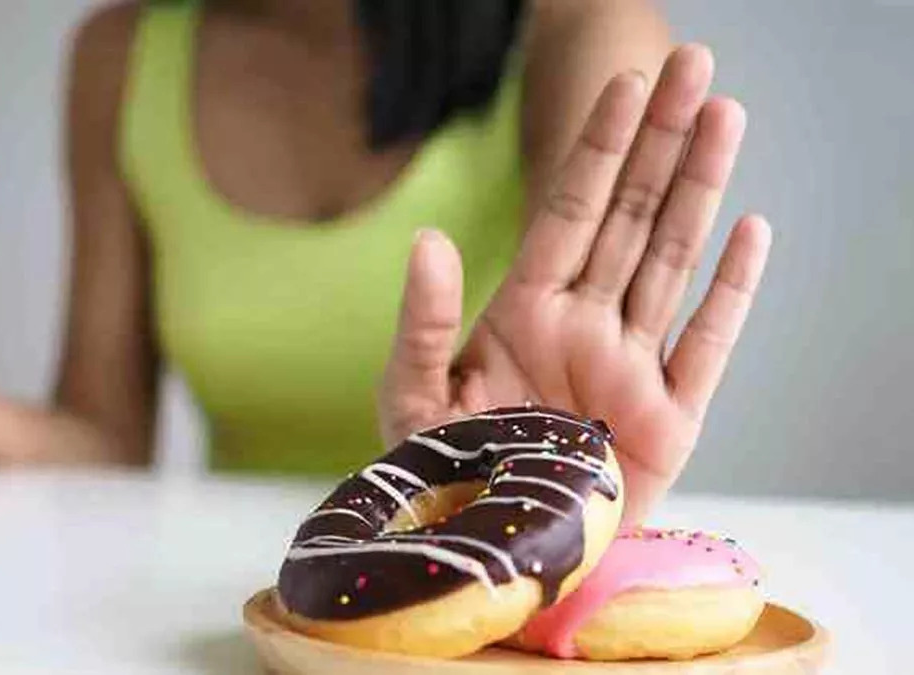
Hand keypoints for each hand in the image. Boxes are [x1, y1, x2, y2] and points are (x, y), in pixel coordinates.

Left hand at [379, 45, 771, 523]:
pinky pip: (707, 345)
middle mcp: (584, 326)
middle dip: (661, 142)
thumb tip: (429, 239)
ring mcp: (630, 367)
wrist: (486, 554)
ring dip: (700, 189)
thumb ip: (422, 321)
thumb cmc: (442, 478)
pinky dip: (731, 292)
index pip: (568, 211)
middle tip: (694, 65)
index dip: (598, 148)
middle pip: (631, 216)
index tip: (625, 86)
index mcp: (525, 312)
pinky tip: (751, 231)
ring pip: (672, 260)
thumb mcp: (412, 397)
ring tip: (724, 116)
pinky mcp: (669, 421)